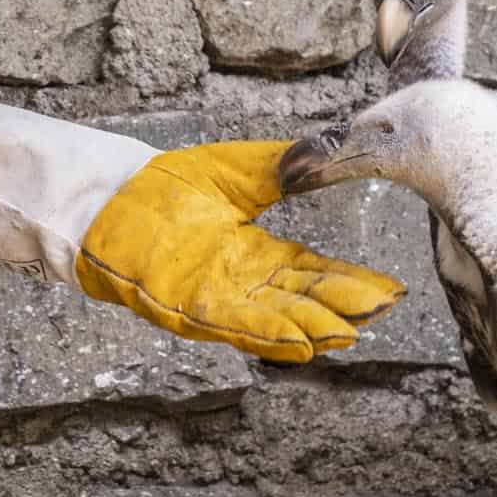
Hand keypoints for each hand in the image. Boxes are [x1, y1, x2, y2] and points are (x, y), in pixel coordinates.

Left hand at [74, 142, 406, 364]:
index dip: (350, 284)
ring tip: (349, 334)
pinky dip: (267, 333)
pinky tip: (299, 341)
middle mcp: (243, 282)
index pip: (314, 273)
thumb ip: (277, 168)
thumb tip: (322, 155)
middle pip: (302, 301)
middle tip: (381, 314)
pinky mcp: (185, 307)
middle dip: (342, 310)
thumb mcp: (235, 172)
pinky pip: (232, 325)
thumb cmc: (163, 184)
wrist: (108, 194)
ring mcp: (216, 299)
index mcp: (257, 253)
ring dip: (311, 329)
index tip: (389, 291)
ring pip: (274, 320)